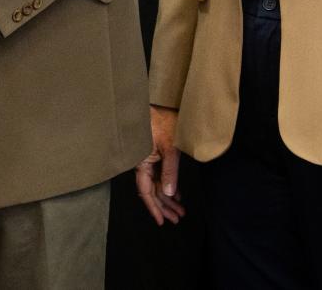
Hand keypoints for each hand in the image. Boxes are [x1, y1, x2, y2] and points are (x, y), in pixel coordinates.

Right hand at [135, 105, 186, 225]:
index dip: (154, 208)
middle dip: (164, 206)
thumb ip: (169, 172)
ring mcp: (146, 158)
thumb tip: (168, 193)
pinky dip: (166, 184)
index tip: (162, 221)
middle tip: (177, 218)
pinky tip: (176, 193)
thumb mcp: (170, 148)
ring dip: (167, 196)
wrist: (162, 101)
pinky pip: (157, 174)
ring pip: (155, 183)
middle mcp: (141, 162)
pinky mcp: (152, 153)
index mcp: (141, 162)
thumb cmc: (163, 120)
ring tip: (180, 210)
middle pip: (151, 190)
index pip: (145, 191)